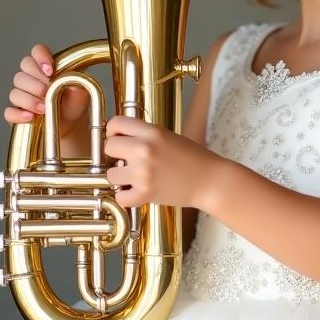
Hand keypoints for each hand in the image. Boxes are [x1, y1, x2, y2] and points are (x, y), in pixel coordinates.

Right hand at [3, 42, 89, 136]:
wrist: (71, 122)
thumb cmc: (73, 103)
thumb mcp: (81, 94)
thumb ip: (77, 87)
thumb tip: (73, 84)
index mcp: (45, 66)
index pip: (36, 51)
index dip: (40, 57)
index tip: (50, 71)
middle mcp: (30, 78)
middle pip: (22, 73)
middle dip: (36, 85)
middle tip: (47, 93)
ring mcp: (21, 95)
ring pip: (15, 93)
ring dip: (29, 100)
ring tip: (44, 108)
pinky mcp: (16, 112)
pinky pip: (9, 112)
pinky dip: (18, 114)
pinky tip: (30, 117)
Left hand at [103, 115, 220, 209]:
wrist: (211, 181)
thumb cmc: (193, 159)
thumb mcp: (168, 136)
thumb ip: (144, 135)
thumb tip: (117, 139)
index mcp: (152, 132)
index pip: (115, 123)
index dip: (114, 132)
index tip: (120, 139)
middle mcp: (145, 149)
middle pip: (109, 147)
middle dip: (116, 155)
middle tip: (130, 161)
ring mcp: (143, 172)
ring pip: (110, 174)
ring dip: (121, 177)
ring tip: (136, 178)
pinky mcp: (146, 193)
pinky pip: (120, 196)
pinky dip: (127, 196)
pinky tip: (137, 192)